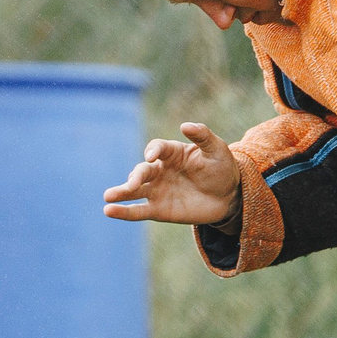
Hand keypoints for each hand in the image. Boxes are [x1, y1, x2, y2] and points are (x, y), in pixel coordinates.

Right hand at [103, 123, 241, 225]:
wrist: (228, 196)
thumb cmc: (221, 168)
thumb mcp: (216, 149)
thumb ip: (202, 136)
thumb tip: (185, 125)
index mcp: (171, 153)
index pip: (157, 148)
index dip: (153, 151)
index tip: (152, 157)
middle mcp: (160, 170)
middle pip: (142, 170)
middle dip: (136, 176)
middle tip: (132, 183)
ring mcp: (157, 190)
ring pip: (134, 191)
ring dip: (121, 193)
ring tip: (108, 197)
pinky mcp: (159, 210)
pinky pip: (139, 211)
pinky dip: (124, 212)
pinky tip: (109, 211)